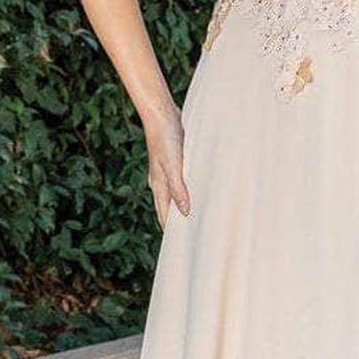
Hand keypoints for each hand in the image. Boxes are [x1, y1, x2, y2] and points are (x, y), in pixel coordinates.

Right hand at [141, 98, 189, 229]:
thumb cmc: (165, 138)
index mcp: (159, 184)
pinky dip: (188, 190)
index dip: (172, 229)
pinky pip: (181, 181)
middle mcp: (161, 180)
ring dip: (184, 205)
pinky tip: (199, 190)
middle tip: (193, 236)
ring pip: (175, 194)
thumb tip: (184, 212)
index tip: (182, 245)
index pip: (164, 214)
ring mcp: (167, 170)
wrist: (161, 113)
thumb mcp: (174, 166)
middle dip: (178, 220)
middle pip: (168, 207)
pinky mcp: (175, 160)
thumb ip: (179, 189)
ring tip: (198, 217)